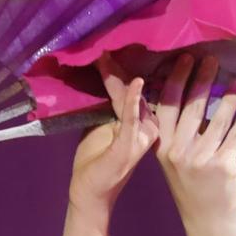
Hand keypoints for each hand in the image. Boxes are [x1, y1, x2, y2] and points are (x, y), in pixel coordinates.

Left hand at [69, 61, 158, 212]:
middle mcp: (145, 127)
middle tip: (111, 43)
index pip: (129, 92)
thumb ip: (106, 107)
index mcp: (138, 123)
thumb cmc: (95, 161)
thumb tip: (102, 80)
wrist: (90, 192)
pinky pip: (132, 119)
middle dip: (123, 68)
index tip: (106, 49)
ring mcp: (140, 137)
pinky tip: (136, 83)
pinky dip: (132, 100)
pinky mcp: (130, 146)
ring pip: (134, 102)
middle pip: (134, 93)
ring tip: (113, 55)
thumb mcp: (99, 126)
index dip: (118, 70)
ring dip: (125, 78)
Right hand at [153, 55, 235, 218]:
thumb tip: (190, 93)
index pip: (167, 106)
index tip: (186, 59)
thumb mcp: (174, 159)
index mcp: (163, 146)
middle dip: (203, 79)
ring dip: (229, 98)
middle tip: (212, 60)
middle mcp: (178, 151)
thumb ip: (178, 132)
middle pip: (192, 107)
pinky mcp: (222, 166)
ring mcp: (200, 159)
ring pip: (218, 120)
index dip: (177, 80)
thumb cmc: (192, 184)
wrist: (207, 218)